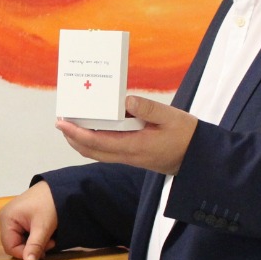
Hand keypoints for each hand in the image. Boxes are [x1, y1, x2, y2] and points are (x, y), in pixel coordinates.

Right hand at [0, 181, 58, 259]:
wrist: (61, 187)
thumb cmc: (50, 203)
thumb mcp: (43, 227)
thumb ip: (35, 246)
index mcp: (6, 219)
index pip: (10, 247)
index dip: (25, 253)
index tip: (44, 252)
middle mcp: (5, 218)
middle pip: (15, 244)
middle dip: (32, 247)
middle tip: (50, 243)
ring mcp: (12, 217)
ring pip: (21, 240)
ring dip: (35, 242)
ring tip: (49, 236)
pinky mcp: (20, 217)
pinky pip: (24, 234)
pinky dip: (35, 236)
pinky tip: (45, 232)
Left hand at [57, 95, 197, 175]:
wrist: (200, 158)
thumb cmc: (187, 135)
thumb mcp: (171, 117)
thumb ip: (148, 109)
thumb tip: (126, 100)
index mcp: (135, 146)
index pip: (98, 141)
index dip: (76, 133)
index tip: (62, 123)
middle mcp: (128, 155)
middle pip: (91, 151)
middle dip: (72, 138)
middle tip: (61, 122)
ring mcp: (130, 158)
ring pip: (97, 153)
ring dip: (81, 141)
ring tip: (71, 125)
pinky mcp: (134, 156)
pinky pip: (107, 151)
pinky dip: (94, 141)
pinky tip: (93, 129)